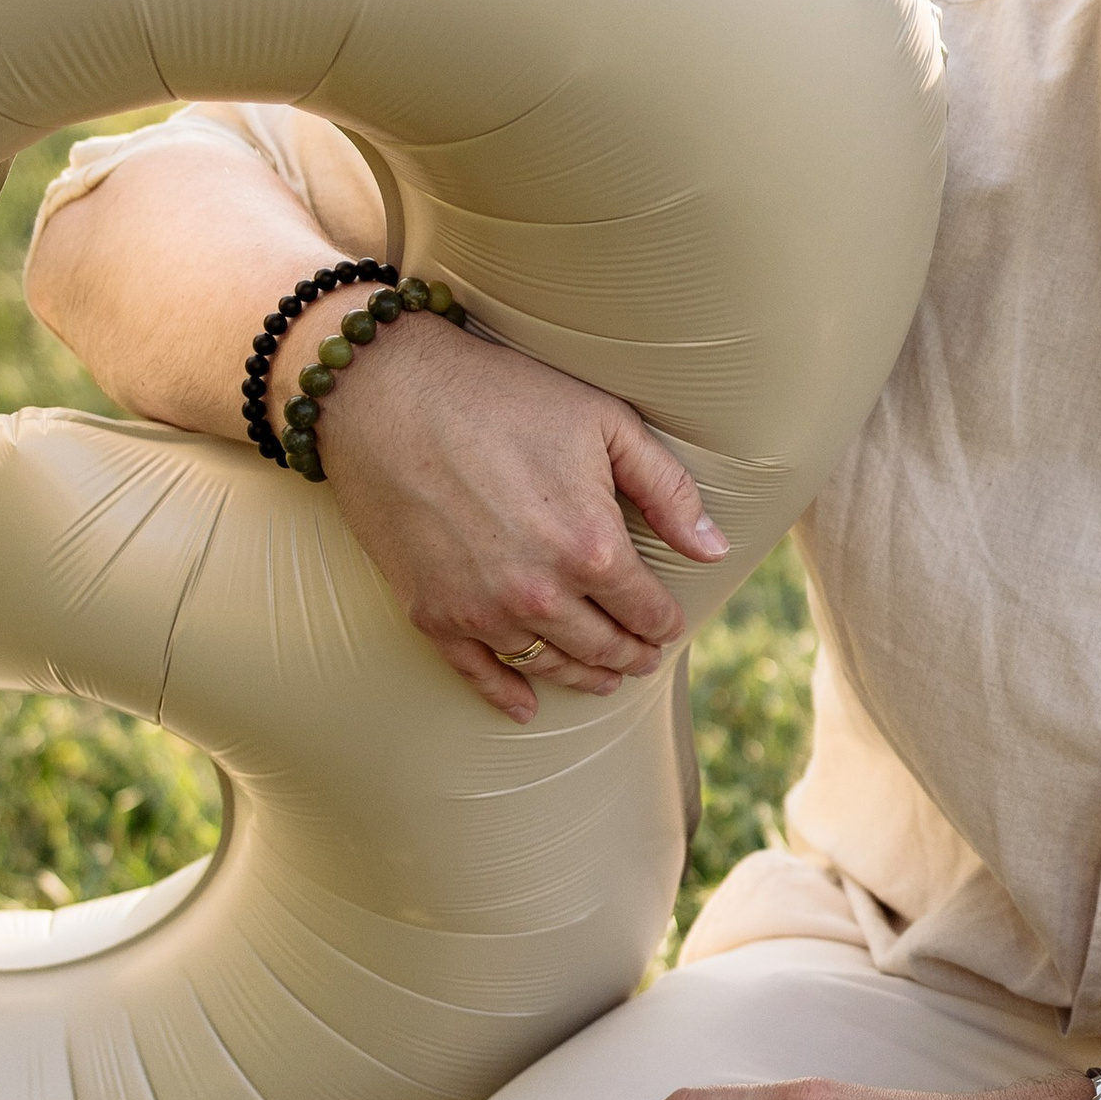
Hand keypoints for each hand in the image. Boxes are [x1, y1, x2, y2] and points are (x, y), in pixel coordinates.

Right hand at [282, 311, 728, 722]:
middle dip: (631, 655)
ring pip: (548, 664)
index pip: (646, 610)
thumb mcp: (605, 423)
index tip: (669, 624)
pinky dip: (506, 693)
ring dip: (582, 676)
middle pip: (602, 646)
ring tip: (602, 678)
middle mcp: (539, 593)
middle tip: (643, 657)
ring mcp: (481, 610)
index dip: (664, 621)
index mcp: (591, 548)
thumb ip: (668, 490)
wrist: (386, 392)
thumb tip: (714, 549)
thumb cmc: (502, 395)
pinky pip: (478, 672)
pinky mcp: (430, 612)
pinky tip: (526, 707)